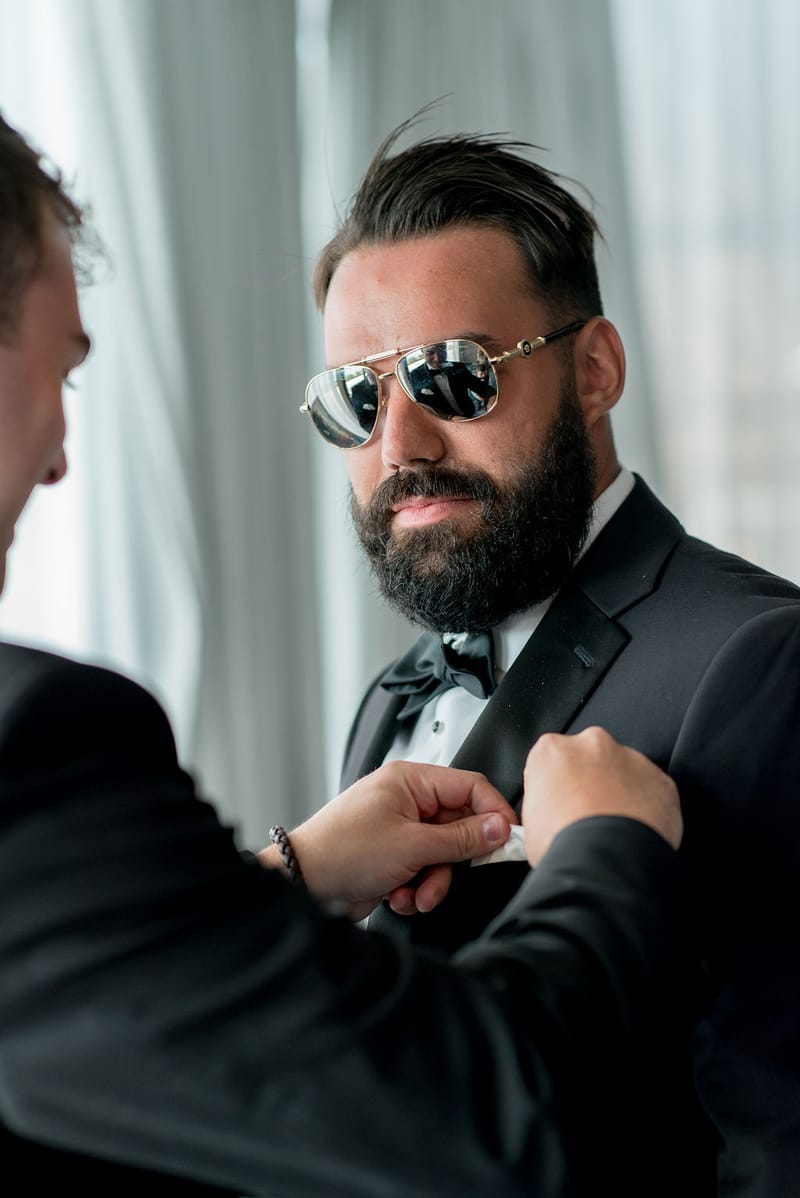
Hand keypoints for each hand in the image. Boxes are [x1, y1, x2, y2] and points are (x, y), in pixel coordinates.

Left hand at [259, 761, 516, 918]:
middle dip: (454, 860)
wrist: (303, 885)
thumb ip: (463, 838)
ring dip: (434, 880)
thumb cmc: (342, 851)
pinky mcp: (393, 855)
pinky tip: (399, 896)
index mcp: (410, 781)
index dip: (493, 811)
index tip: (508, 839)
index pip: (470, 785)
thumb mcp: (413, 846)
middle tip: (453, 873)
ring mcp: (399, 829)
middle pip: (459, 825)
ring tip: (417, 893)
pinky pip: (424, 870)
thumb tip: (499, 828)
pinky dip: (417, 888)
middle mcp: (406, 800)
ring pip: (443, 854)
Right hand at [522, 727, 682, 866]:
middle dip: (589, 784)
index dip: (554, 790)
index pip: (550, 764)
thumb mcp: (526, 827)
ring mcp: (631, 759)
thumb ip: (537, 810)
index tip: (557, 809)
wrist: (605, 862)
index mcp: (552, 750)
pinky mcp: (661, 780)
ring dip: (619, 795)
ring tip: (613, 833)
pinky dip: (647, 811)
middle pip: (589, 760)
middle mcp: (593, 744)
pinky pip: (653, 793)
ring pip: (624, 774)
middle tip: (586, 820)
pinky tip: (636, 835)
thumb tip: (545, 823)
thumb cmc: (561, 844)